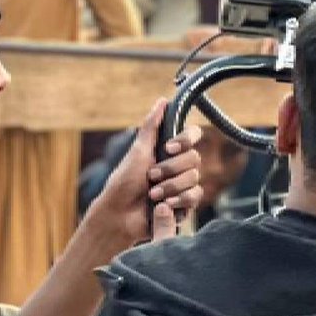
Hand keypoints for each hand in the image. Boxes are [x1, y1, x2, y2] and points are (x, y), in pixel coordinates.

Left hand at [87, 99, 203, 242]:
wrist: (120, 215)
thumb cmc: (124, 183)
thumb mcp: (137, 151)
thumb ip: (151, 126)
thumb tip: (162, 100)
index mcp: (169, 150)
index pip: (192, 135)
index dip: (184, 140)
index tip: (168, 148)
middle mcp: (178, 166)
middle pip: (194, 159)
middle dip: (170, 169)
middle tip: (151, 177)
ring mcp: (183, 185)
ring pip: (194, 178)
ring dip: (171, 186)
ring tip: (153, 195)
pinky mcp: (185, 204)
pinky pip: (195, 197)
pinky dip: (178, 200)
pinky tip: (164, 205)